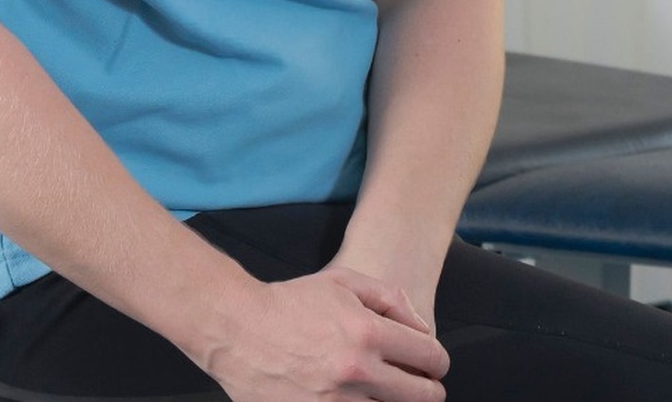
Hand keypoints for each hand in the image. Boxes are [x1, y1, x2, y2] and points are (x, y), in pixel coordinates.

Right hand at [193, 268, 447, 401]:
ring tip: (384, 393)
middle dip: (428, 390)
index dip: (437, 362)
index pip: (431, 358)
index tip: (430, 365)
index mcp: (367, 332)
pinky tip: (360, 400)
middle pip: (423, 397)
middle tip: (419, 386)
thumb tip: (422, 329)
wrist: (234, 327)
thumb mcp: (343, 281)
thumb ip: (391, 298)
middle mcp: (356, 370)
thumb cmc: (289, 302)